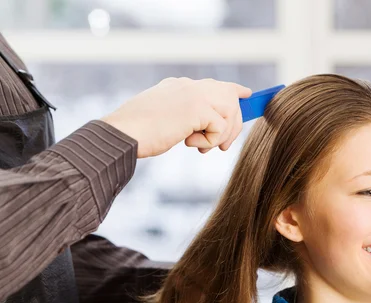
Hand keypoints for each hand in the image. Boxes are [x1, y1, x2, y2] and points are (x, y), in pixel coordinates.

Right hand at [101, 78, 251, 157]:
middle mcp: (188, 85)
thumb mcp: (166, 119)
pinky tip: (190, 143)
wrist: (122, 135)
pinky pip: (220, 127)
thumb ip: (187, 117)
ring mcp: (194, 94)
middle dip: (233, 124)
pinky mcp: (198, 108)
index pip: (214, 84)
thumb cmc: (137, 133)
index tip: (245, 95)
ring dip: (221, 135)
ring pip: (230, 111)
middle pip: (230, 97)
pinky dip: (209, 141)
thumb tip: (208, 127)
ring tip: (201, 147)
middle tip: (222, 146)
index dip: (233, 91)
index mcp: (179, 86)